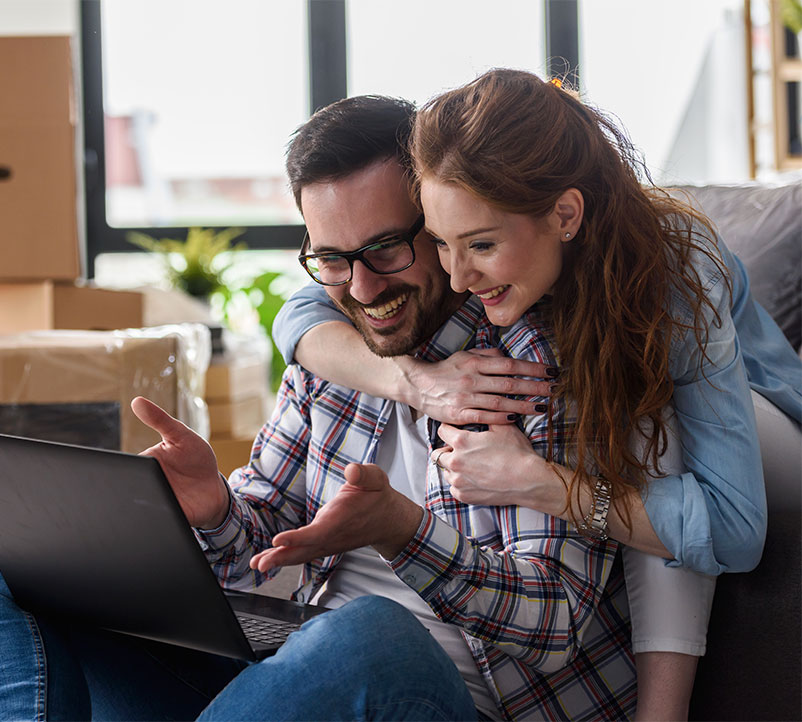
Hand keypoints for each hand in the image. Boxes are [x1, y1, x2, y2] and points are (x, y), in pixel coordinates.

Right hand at [131, 396, 229, 528]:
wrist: (214, 490)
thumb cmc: (196, 459)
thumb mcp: (180, 435)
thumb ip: (161, 420)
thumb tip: (137, 401)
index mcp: (144, 464)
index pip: (125, 467)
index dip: (120, 469)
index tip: (117, 468)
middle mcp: (145, 485)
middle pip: (128, 489)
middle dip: (127, 488)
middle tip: (136, 483)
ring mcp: (156, 503)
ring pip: (138, 507)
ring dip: (141, 504)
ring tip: (150, 498)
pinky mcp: (168, 519)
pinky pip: (156, 522)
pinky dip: (156, 519)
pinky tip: (161, 516)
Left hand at [249, 463, 422, 572]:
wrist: (388, 520)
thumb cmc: (378, 496)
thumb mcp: (376, 478)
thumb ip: (364, 473)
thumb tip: (352, 471)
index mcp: (342, 519)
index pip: (318, 532)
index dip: (298, 538)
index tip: (278, 540)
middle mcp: (333, 535)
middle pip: (305, 550)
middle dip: (281, 556)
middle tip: (260, 563)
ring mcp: (328, 543)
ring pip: (302, 554)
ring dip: (279, 559)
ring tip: (258, 563)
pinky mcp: (325, 544)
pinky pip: (304, 553)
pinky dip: (286, 557)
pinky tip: (270, 559)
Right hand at [400, 348, 554, 424]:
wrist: (417, 384)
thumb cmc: (445, 370)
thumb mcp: (464, 355)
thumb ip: (486, 355)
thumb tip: (506, 355)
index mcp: (475, 363)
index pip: (509, 364)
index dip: (532, 368)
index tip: (551, 371)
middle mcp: (472, 379)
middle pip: (509, 383)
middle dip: (535, 387)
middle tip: (555, 390)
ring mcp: (465, 398)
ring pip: (500, 402)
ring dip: (523, 406)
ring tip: (542, 408)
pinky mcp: (458, 414)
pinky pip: (483, 417)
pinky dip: (500, 419)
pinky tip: (515, 420)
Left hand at [433, 422, 564, 512]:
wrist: (528, 481)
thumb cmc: (517, 453)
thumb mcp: (503, 427)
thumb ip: (487, 417)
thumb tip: (481, 411)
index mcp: (461, 441)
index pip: (442, 430)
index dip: (449, 428)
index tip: (455, 431)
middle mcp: (455, 461)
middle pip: (438, 453)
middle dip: (448, 450)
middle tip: (462, 450)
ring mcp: (458, 481)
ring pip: (445, 471)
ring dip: (453, 468)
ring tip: (469, 466)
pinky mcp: (463, 496)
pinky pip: (453, 488)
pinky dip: (460, 483)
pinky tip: (473, 479)